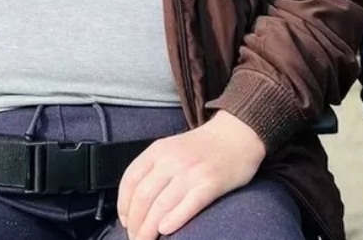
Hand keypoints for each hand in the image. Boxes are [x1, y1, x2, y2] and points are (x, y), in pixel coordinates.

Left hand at [116, 111, 265, 239]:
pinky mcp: (212, 183)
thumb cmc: (203, 147)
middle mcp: (172, 160)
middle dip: (136, 223)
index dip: (124, 205)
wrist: (238, 134)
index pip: (131, 180)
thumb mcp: (171, 148)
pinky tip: (166, 230)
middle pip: (144, 197)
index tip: (125, 221)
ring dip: (150, 228)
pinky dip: (175, 219)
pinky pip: (189, 204)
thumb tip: (135, 202)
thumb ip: (153, 168)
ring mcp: (192, 171)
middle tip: (135, 238)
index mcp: (158, 150)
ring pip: (162, 205)